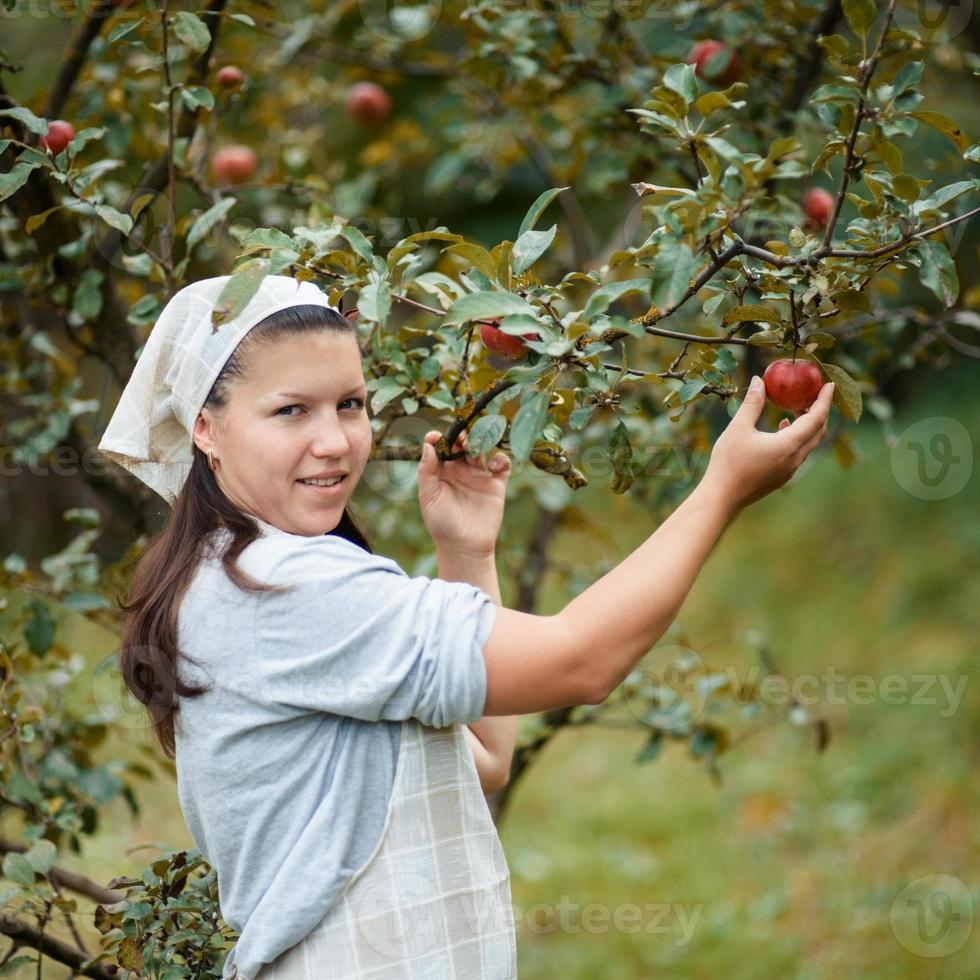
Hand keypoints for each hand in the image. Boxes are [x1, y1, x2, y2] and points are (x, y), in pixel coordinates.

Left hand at [418, 428, 511, 556]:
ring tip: (474, 447)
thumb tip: (428, 445)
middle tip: (460, 437)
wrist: (463, 546)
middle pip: (462, 445)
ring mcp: (479, 476)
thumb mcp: (428, 496)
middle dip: (461, 437)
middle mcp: (460, 471)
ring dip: (479, 443)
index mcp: (442, 472)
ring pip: (482, 451)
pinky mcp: (496, 485)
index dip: (439, 439)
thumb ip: (426, 471)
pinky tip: (493, 465)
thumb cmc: (441, 524)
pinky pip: (502, 466)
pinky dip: (501, 459)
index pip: (441, 448)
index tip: (436, 436)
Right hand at [703, 375, 834, 513]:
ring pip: (809, 442)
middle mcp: (795, 458)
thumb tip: (759, 380)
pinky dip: (798, 436)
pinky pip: (798, 452)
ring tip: (797, 408)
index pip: (816, 418)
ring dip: (808, 424)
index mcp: (788, 445)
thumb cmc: (728, 462)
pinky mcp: (781, 476)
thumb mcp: (738, 428)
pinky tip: (782, 427)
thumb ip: (752, 403)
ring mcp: (790, 470)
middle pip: (818, 431)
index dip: (824, 400)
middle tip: (814, 394)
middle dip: (819, 411)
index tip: (830, 385)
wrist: (722, 497)